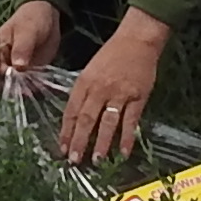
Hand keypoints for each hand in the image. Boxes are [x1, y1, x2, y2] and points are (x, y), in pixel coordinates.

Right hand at [0, 0, 63, 83]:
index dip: (1, 74)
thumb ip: (22, 48)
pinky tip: (41, 87)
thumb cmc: (32, 19)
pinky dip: (34, 88)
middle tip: (27, 89)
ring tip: (35, 89)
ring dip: (24, 90)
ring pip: (14, 85)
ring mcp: (16, 68)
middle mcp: (3, 60)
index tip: (16, 76)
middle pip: (0, 79)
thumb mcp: (28, 31)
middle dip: (12, 86)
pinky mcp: (29, 72)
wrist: (47, 16)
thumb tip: (18, 67)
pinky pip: (28, 84)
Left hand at [56, 10, 172, 167]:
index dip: (66, 131)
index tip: (62, 148)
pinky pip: (131, 121)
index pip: (71, 111)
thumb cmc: (112, 55)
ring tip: (96, 160)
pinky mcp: (138, 97)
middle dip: (79, 141)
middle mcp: (99, 89)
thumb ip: (83, 92)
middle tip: (74, 160)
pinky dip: (127, 138)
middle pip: (86, 119)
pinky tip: (123, 153)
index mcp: (84, 82)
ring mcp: (119, 93)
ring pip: (107, 122)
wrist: (137, 40)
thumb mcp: (90, 70)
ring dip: (101, 143)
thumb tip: (75, 119)